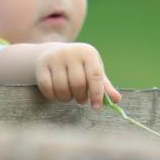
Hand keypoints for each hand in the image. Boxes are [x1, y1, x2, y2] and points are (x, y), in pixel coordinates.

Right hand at [0, 42, 120, 106]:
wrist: (55, 54)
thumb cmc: (80, 66)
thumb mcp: (93, 72)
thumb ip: (104, 86)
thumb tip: (117, 100)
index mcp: (88, 53)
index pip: (95, 76)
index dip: (97, 94)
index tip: (96, 107)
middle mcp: (71, 52)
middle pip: (78, 84)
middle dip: (81, 97)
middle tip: (81, 100)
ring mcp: (55, 58)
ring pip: (62, 88)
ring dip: (66, 98)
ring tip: (69, 97)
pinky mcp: (42, 65)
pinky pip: (47, 88)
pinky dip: (53, 96)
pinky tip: (57, 95)